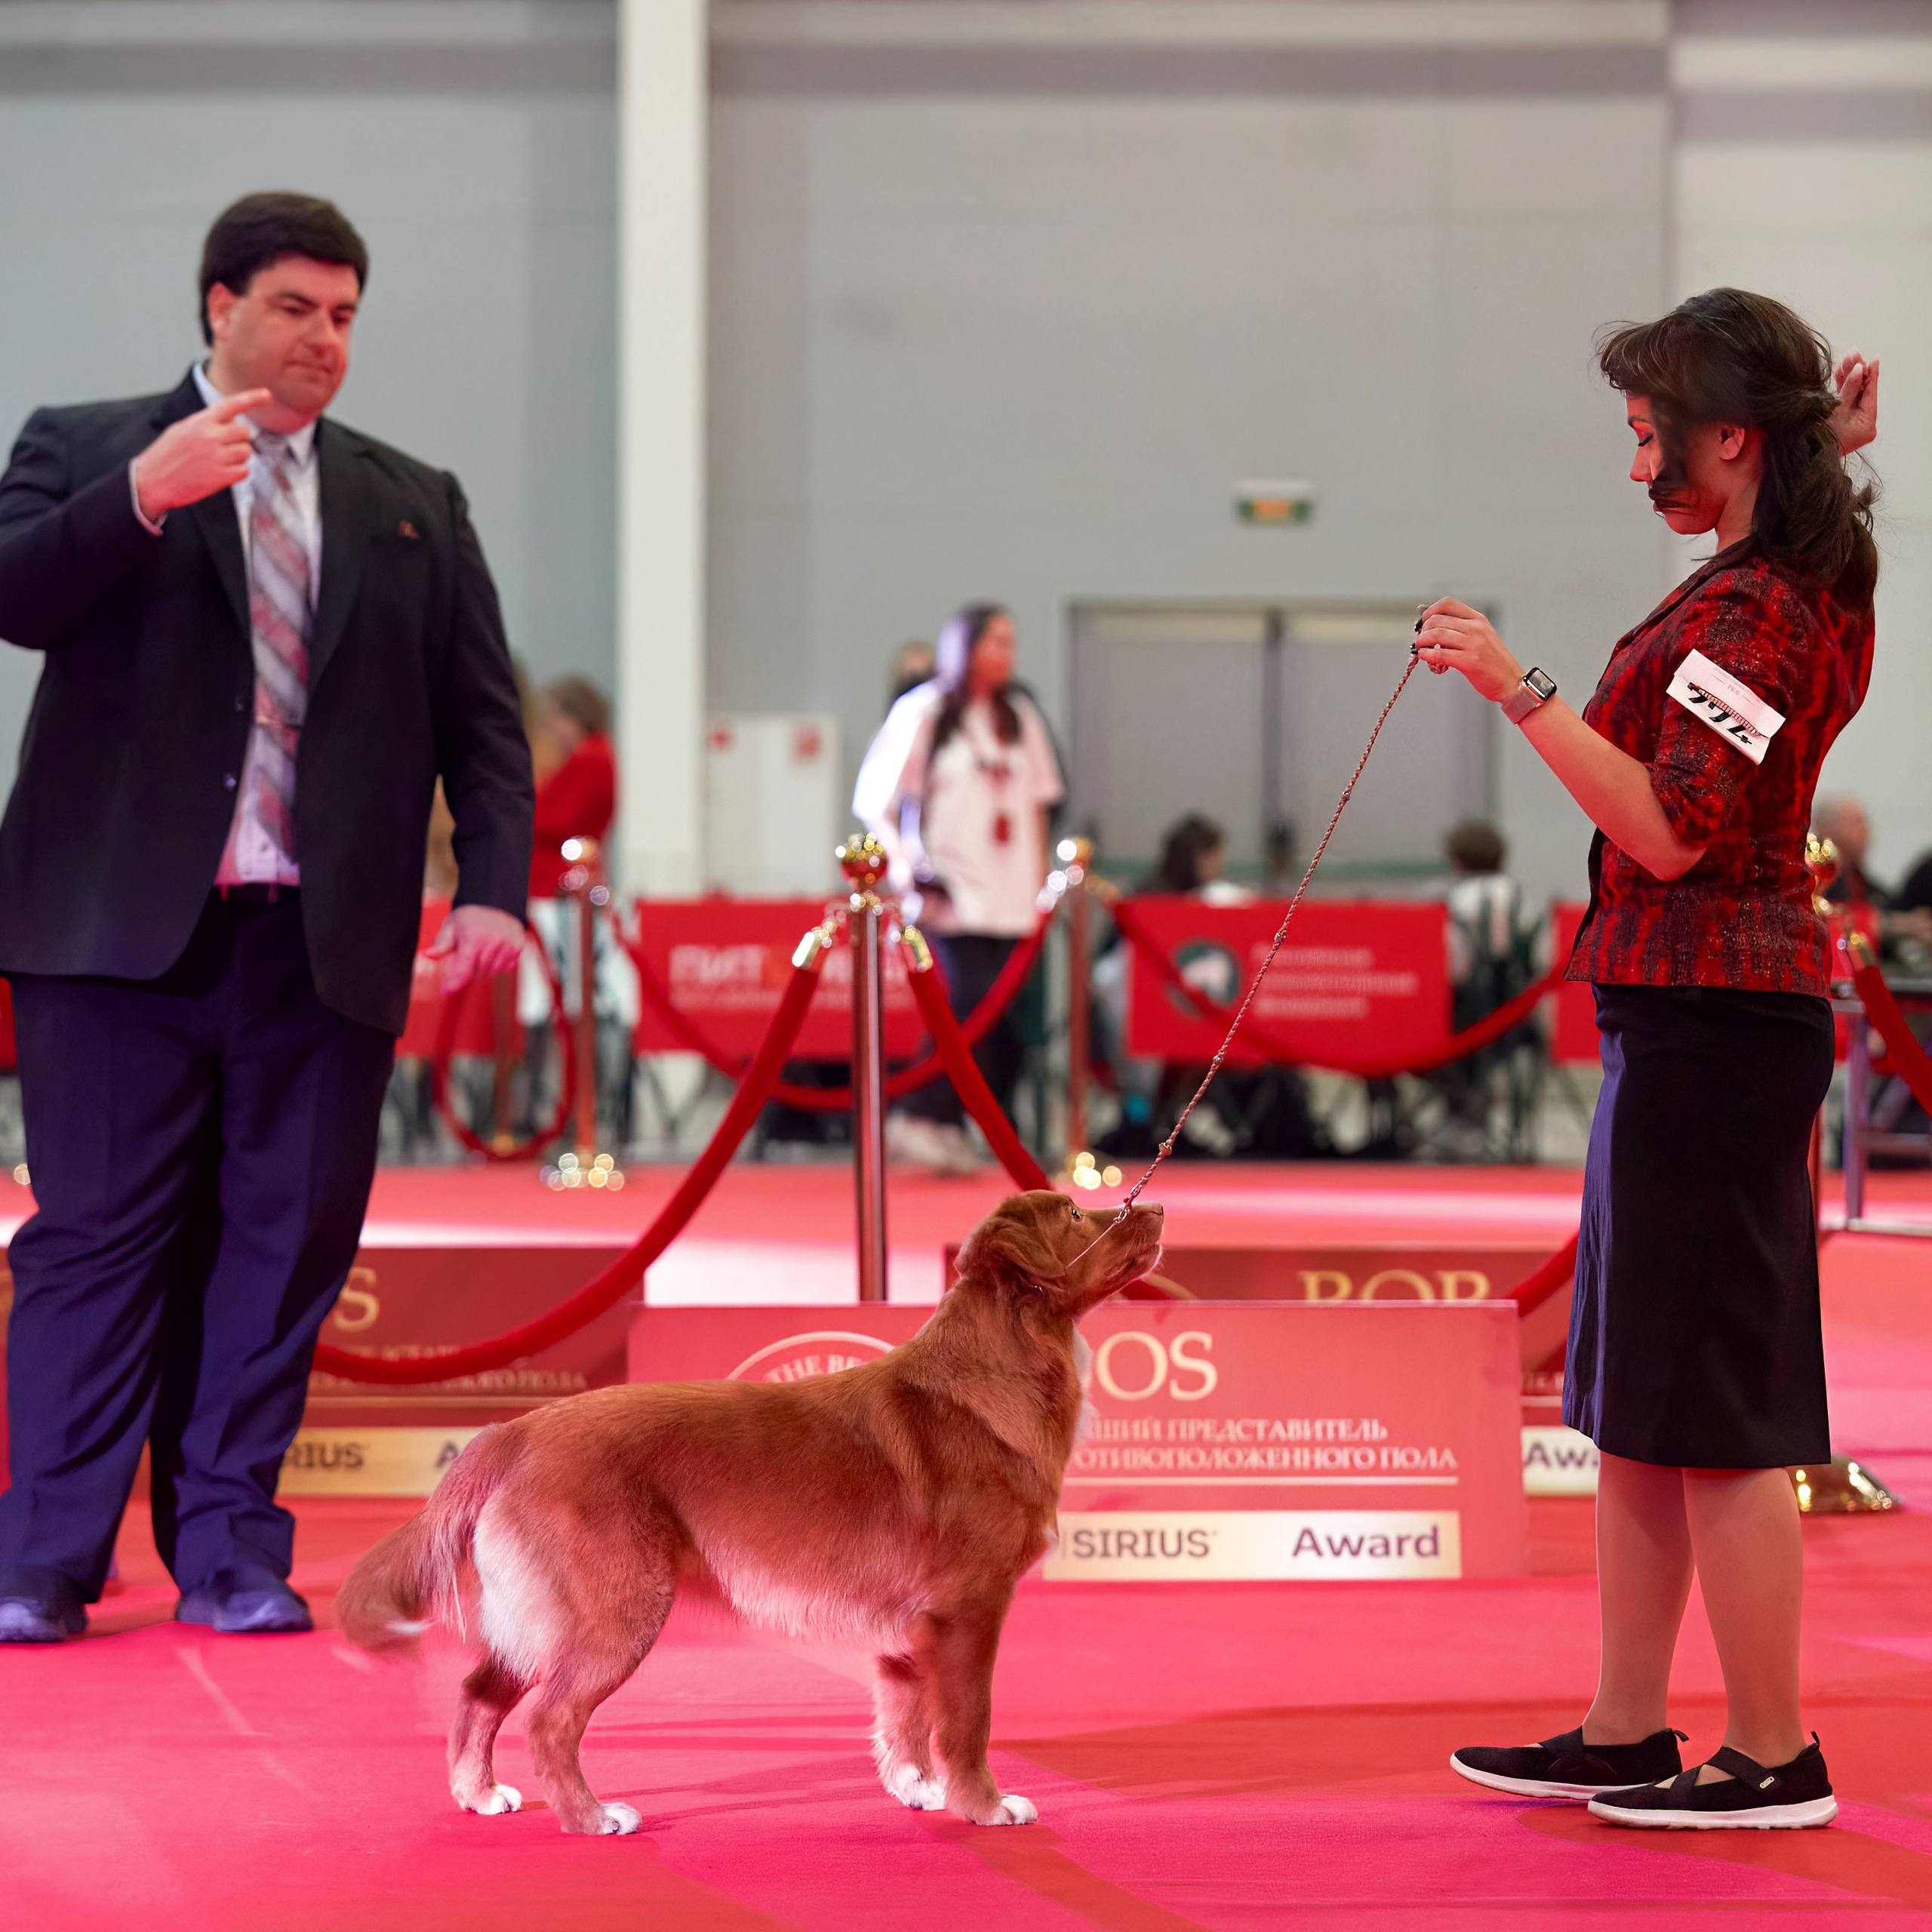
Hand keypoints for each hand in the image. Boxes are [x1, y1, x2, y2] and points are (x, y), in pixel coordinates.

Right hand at [130, 388, 271, 521]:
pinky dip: (237, 473)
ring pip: (246, 452)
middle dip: (238, 440)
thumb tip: (227, 420)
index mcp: (200, 422)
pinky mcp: (221, 477)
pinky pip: (245, 471)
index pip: (231, 404)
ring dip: (238, 457)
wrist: (151, 481)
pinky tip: (221, 474)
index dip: (252, 398)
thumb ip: (205, 423)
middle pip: (245, 432)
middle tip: (223, 448)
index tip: (268, 395)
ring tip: (218, 462)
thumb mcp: (181, 429)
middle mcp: (211, 436)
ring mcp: (217, 456)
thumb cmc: (165, 455)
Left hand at [426, 904, 525, 993]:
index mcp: (473, 938)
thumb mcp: (451, 927)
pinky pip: (506, 968)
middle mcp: (492, 942)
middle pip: (478, 972)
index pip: (463, 969)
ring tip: (483, 948)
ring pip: (492, 971)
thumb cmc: (468, 918)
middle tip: (470, 950)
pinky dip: (499, 963)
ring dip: (485, 966)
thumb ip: (441, 945)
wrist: (495, 903)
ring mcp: (507, 945)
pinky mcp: (518, 947)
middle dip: (471, 966)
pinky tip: (495, 950)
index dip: (453, 983)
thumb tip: (427, 954)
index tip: (444, 992)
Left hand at [1413, 599, 1524, 703]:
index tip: (1424, 621)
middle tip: (1420, 639)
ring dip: (1422, 641)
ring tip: (1420, 648)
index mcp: (1478, 619)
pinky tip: (1424, 657)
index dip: (1430, 611)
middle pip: (1438, 619)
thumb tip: (1433, 626)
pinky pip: (1440, 654)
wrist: (1510, 681)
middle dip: (1423, 630)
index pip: (1448, 604)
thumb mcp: (1482, 636)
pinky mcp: (1469, 661)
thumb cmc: (1494, 662)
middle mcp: (1476, 629)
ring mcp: (1473, 644)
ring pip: (1436, 635)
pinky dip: (1426, 655)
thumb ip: (1461, 629)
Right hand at [1829, 351, 1877, 454]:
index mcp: (1867, 425)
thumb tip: (1859, 369)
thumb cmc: (1819, 439)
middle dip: (1857, 372)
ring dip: (1848, 377)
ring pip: (1852, 395)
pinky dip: (1841, 388)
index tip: (1873, 358)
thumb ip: (1849, 389)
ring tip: (1845, 360)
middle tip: (1853, 353)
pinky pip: (1844, 401)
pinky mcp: (1840, 422)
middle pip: (1862, 392)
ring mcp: (1851, 423)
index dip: (1871, 375)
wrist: (1804, 459)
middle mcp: (1862, 424)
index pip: (1870, 394)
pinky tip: (1839, 373)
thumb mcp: (1836, 411)